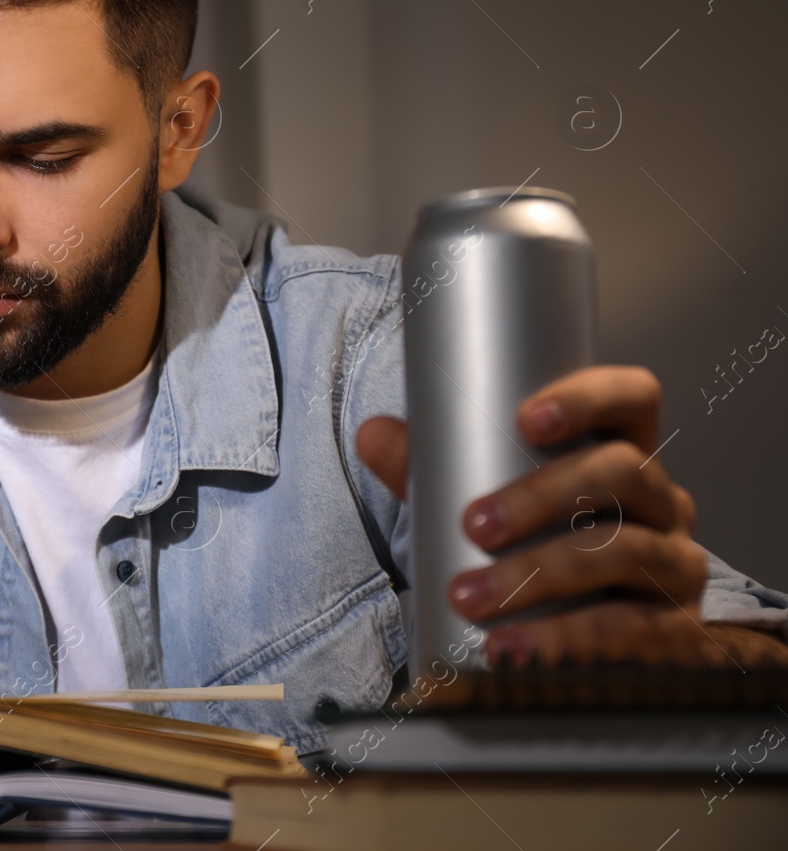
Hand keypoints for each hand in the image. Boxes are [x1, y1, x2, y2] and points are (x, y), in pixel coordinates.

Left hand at [356, 366, 785, 667]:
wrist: (577, 640)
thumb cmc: (530, 549)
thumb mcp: (479, 501)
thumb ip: (429, 466)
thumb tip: (374, 434)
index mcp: (621, 453)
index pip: (631, 398)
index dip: (589, 398)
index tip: (527, 419)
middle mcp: (661, 502)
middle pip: (622, 473)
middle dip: (542, 495)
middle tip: (474, 525)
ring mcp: (674, 565)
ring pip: (625, 552)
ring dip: (540, 574)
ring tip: (471, 597)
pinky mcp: (674, 632)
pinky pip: (632, 633)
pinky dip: (565, 642)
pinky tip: (514, 651)